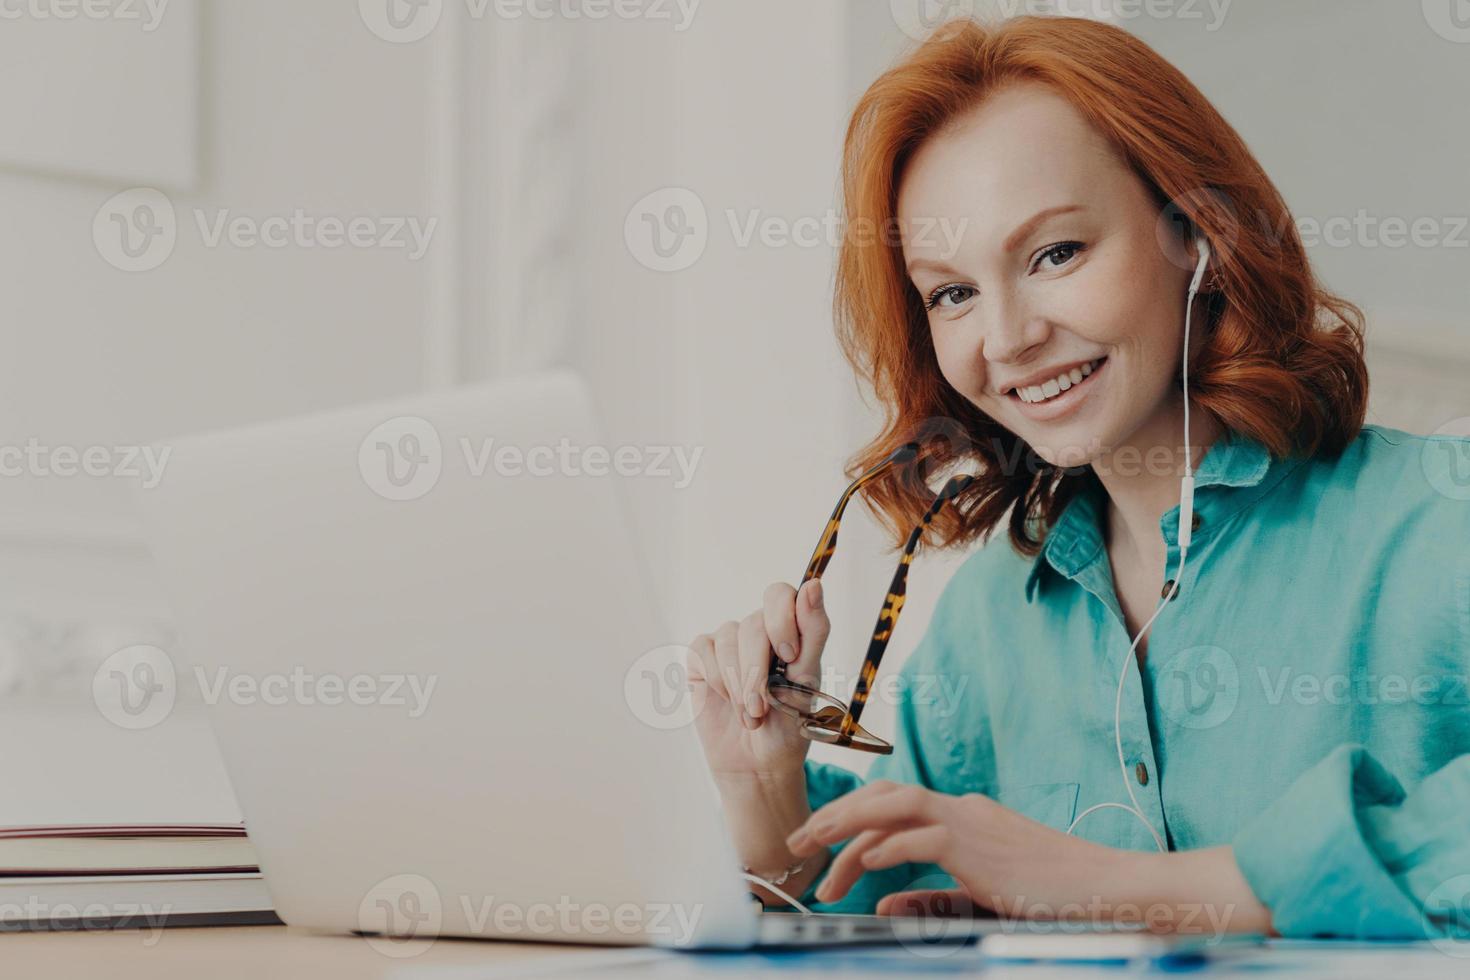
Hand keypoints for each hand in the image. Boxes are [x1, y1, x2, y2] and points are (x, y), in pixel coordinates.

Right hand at [685, 579, 829, 777]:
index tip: (790, 656)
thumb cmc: (790, 725)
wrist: (759, 765)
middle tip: (765, 706)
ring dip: (739, 685)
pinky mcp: (700, 659)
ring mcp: (727, 643)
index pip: (780, 594)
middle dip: (758, 671)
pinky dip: (717, 680)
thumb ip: (813, 632)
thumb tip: (814, 584)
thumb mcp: (808, 681)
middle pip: (752, 624)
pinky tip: (726, 701)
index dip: (782, 619)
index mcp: (788, 629)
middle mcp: (757, 630)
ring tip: (751, 716)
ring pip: (726, 639)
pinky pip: (702, 650)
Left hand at [786, 780, 1117, 915]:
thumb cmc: (1052, 896)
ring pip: (892, 805)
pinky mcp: (978, 844)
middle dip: (835, 816)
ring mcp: (970, 821)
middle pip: (883, 796)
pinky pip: (921, 836)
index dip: (851, 824)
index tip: (820, 851)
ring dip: (847, 824)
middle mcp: (962, 809)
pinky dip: (886, 845)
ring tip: (814, 845)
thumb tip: (883, 902)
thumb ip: (931, 898)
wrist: (1106, 887)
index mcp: (963, 817)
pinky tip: (862, 863)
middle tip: (797, 844)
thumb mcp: (979, 895)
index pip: (893, 806)